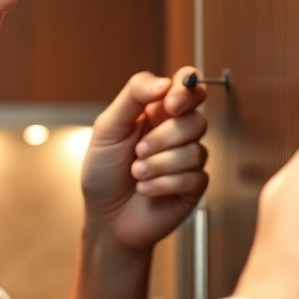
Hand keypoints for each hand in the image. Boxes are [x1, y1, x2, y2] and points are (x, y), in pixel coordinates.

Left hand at [80, 69, 208, 253]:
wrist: (104, 217)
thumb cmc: (103, 171)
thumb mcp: (108, 127)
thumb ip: (134, 96)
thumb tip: (165, 82)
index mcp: (157, 111)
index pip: (188, 85)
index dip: (188, 90)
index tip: (171, 104)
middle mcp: (177, 132)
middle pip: (195, 120)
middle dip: (164, 137)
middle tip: (138, 150)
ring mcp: (188, 160)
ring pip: (195, 151)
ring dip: (159, 165)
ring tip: (136, 173)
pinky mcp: (193, 187)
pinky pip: (193, 178)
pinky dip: (162, 184)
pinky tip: (145, 189)